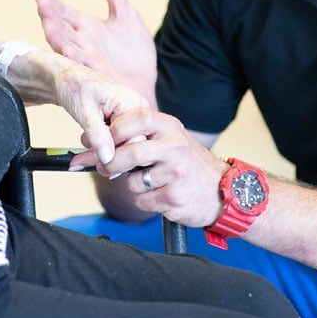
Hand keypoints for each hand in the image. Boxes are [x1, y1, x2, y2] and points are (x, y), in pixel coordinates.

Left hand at [11, 49, 146, 165]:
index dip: (116, 155)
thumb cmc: (73, 85)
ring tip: (83, 153)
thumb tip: (107, 158)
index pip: (135, 140)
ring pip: (123, 145)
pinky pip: (118, 140)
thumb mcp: (84, 111)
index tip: (98, 163)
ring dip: (103, 154)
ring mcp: (130, 115)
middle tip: (84, 160)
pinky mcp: (122, 120)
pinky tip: (89, 149)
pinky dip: (103, 148)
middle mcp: (135, 108)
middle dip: (107, 157)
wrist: (64, 78)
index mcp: (131, 102)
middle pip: (130, 144)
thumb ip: (97, 135)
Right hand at [32, 0, 156, 101]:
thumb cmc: (132, 55)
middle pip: (61, 27)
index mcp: (86, 28)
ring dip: (57, 37)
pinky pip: (84, 67)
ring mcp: (88, 61)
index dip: (50, 0)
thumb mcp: (125, 14)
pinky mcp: (98, 77)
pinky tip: (68, 50)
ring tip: (48, 24)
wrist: (145, 86)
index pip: (63, 11)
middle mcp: (82, 44)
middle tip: (41, 1)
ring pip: (67, 47)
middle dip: (50, 15)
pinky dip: (75, 59)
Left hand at [71, 107, 226, 227]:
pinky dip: (145, 201)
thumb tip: (93, 138)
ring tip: (150, 182)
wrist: (223, 190)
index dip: (114, 128)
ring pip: (133, 181)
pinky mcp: (175, 198)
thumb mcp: (171, 140)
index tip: (100, 140)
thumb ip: (140, 136)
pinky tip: (160, 195)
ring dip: (133, 185)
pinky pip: (142, 201)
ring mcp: (176, 173)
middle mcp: (175, 147)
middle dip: (109, 163)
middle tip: (104, 168)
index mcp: (171, 128)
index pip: (137, 117)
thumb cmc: (188, 164)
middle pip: (130, 152)